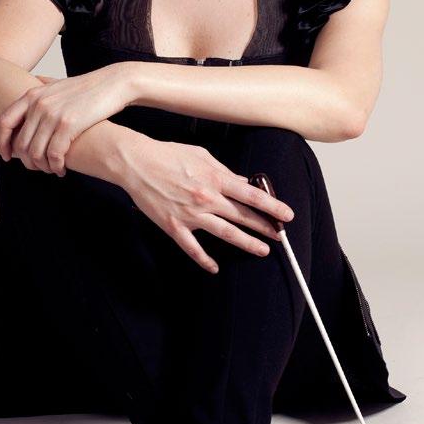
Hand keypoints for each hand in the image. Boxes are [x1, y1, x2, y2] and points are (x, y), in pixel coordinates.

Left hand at [0, 64, 131, 175]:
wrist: (113, 84)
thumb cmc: (88, 88)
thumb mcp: (59, 84)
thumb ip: (44, 87)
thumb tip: (34, 81)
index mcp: (32, 95)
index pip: (4, 122)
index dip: (1, 142)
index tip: (7, 156)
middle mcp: (38, 104)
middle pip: (20, 143)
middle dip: (27, 161)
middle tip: (37, 169)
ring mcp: (52, 114)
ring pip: (35, 152)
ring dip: (42, 167)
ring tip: (52, 170)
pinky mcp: (68, 125)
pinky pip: (53, 155)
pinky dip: (55, 166)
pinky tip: (62, 169)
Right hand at [121, 138, 294, 272]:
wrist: (137, 164)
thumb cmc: (168, 155)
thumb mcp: (202, 156)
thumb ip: (225, 171)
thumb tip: (244, 182)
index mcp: (215, 178)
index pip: (251, 195)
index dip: (272, 206)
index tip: (286, 215)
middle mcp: (206, 198)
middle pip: (243, 216)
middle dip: (265, 227)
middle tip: (280, 235)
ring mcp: (190, 214)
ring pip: (225, 233)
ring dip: (246, 243)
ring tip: (262, 250)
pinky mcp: (174, 226)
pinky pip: (193, 248)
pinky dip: (204, 260)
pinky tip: (215, 267)